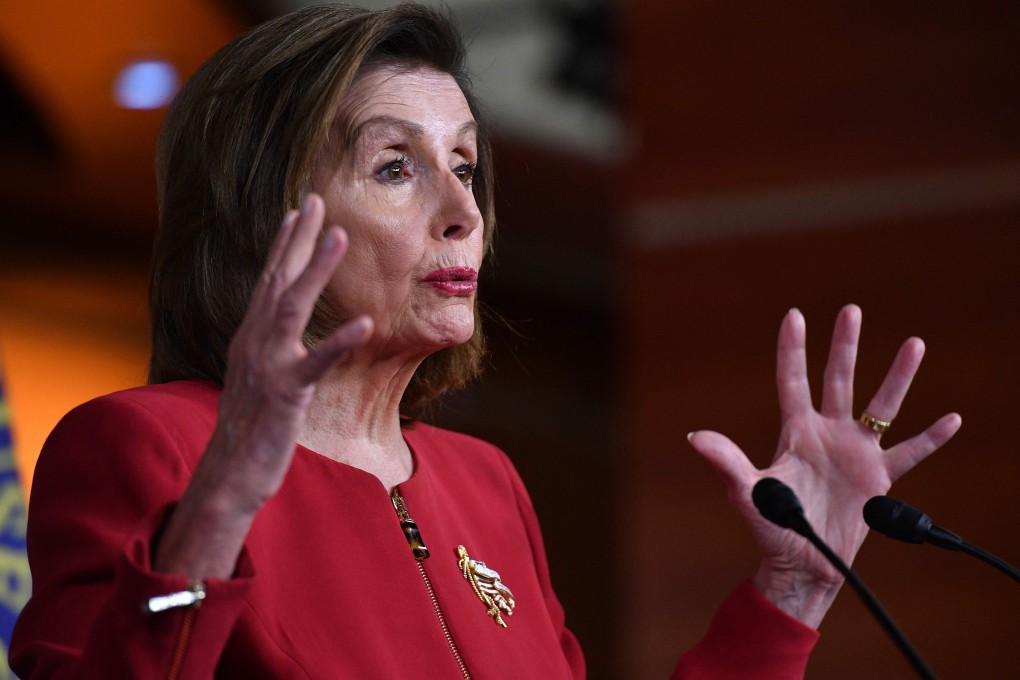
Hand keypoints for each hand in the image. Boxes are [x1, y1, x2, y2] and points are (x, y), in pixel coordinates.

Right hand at [155, 194, 371, 577]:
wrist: (230, 472)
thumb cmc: (249, 428)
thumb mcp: (258, 378)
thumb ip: (270, 348)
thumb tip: (284, 327)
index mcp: (250, 337)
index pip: (269, 281)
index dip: (285, 245)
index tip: (299, 211)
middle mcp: (254, 342)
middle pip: (278, 280)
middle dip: (299, 239)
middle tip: (316, 201)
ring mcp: (268, 366)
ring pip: (293, 308)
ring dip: (316, 270)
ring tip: (340, 237)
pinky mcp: (285, 394)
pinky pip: (315, 363)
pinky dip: (338, 341)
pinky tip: (364, 322)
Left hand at [687, 305, 960, 626]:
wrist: (802, 562)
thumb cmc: (771, 526)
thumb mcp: (747, 491)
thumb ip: (727, 462)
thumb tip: (696, 438)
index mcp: (796, 431)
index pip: (793, 380)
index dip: (793, 349)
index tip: (794, 315)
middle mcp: (828, 433)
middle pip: (839, 380)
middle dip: (845, 346)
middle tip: (851, 310)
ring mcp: (855, 452)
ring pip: (881, 405)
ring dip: (898, 377)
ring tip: (914, 344)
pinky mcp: (878, 478)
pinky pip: (909, 452)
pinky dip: (931, 438)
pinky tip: (951, 419)